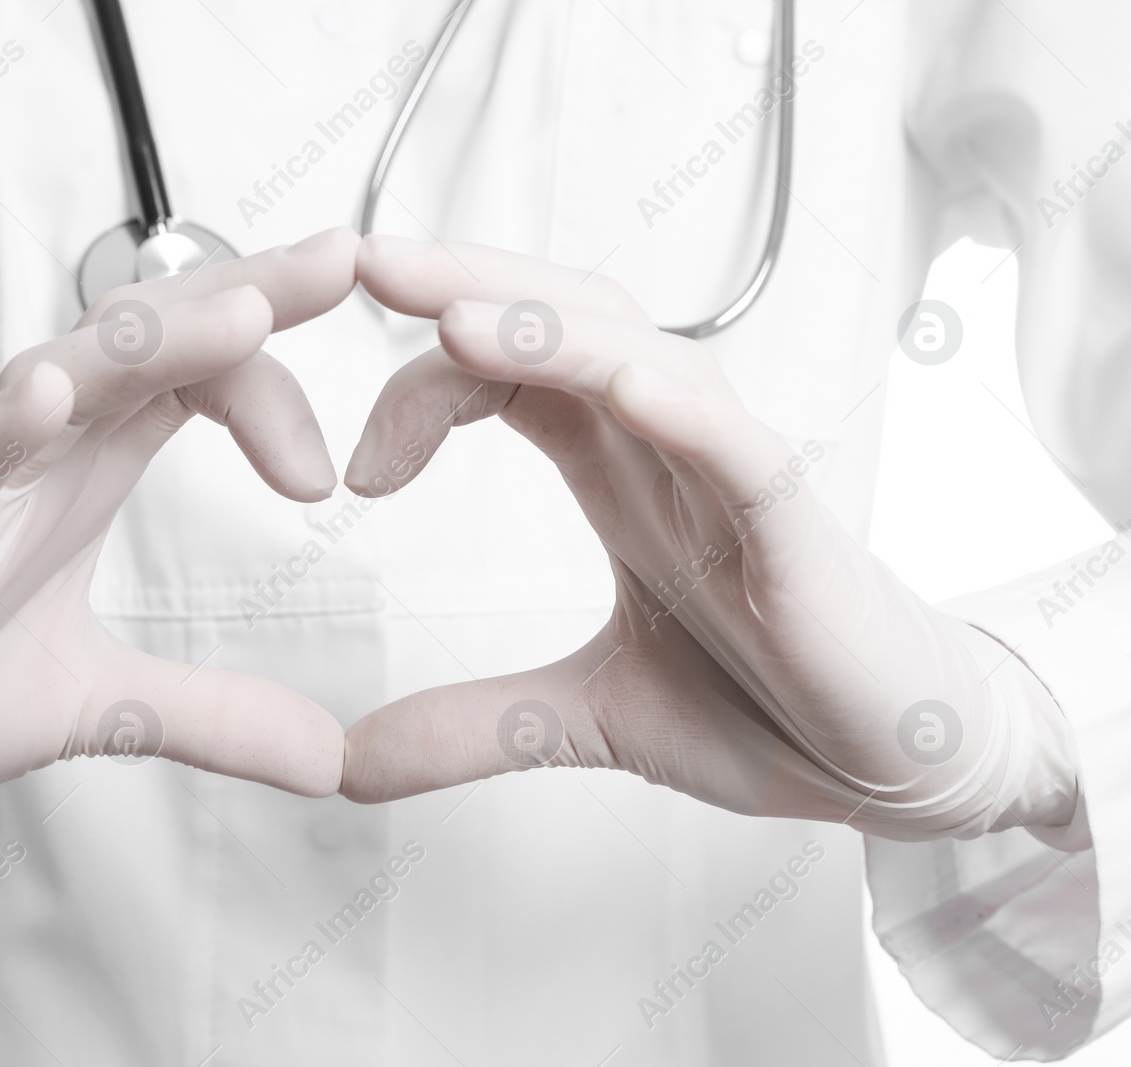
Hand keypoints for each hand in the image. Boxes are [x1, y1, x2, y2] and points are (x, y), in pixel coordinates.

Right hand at [0, 230, 357, 805]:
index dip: (274, 386)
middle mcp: (40, 455)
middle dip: (246, 295)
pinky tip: (41, 396)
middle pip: (149, 341)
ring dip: (153, 342)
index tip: (337, 471)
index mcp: (91, 469)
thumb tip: (332, 761)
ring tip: (242, 312)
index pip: (198, 378)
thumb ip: (217, 716)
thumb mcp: (107, 706)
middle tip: (344, 260)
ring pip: (63, 379)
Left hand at [339, 236, 1079, 840]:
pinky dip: (688, 413)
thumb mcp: (584, 720)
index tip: (354, 472)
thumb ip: (472, 728)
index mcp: (614, 470)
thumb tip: (348, 765)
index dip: (422, 392)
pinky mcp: (797, 535)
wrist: (889, 758)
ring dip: (552, 332)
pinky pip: (743, 451)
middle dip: (470, 286)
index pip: (505, 378)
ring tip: (460, 320)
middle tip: (367, 263)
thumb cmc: (762, 705)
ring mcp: (733, 482)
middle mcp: (667, 450)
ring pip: (649, 362)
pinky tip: (628, 387)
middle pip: (566, 326)